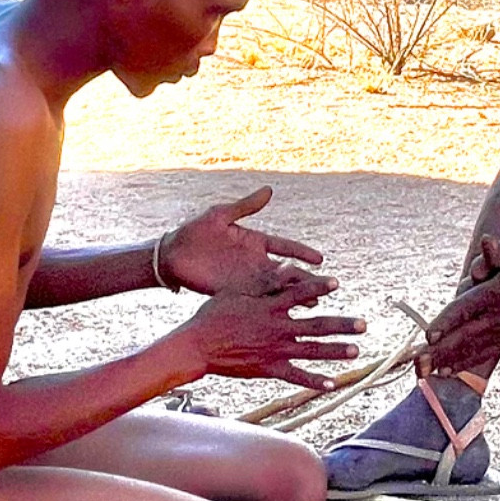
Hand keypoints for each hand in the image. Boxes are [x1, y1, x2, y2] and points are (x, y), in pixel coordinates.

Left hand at [159, 187, 322, 295]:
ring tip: (314, 301)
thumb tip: (270, 189)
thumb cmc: (195, 231)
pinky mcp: (234, 292)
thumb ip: (246, 206)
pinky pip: (257, 299)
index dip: (302, 252)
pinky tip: (285, 310)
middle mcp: (255, 261)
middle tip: (327, 286)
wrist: (172, 255)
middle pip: (287, 271)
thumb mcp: (221, 215)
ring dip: (294, 294)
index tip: (320, 259)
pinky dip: (272, 304)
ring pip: (276, 288)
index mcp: (255, 241)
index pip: (285, 247)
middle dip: (306, 278)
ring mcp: (246, 278)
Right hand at [174, 268, 363, 390]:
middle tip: (363, 324)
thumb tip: (285, 268)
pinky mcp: (269, 369)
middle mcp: (277, 328)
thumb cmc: (213, 315)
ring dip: (336, 351)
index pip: (300, 294)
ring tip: (356, 350)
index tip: (337, 283)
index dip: (319, 287)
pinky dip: (314, 381)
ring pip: (312, 351)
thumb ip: (263, 283)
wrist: (198, 346)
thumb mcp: (236, 292)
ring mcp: (275, 351)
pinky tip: (332, 384)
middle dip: (342, 325)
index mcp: (269, 307)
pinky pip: (296, 376)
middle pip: (316, 325)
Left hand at [424, 237, 499, 375]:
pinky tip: (447, 371)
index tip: (429, 334)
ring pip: (469, 349)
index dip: (447, 321)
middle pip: (462, 336)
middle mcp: (496, 317)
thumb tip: (486, 243)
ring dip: (446, 361)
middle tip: (418, 364)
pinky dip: (463, 363)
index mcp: (496, 294)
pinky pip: (481, 354)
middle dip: (439, 351)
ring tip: (425, 373)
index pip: (466, 309)